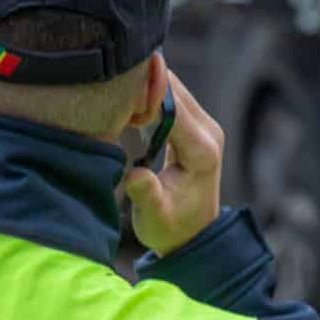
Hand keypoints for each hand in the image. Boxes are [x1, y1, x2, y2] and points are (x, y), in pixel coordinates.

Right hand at [125, 72, 224, 257]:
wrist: (191, 235)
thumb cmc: (170, 228)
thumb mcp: (154, 218)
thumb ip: (146, 194)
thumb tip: (135, 175)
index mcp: (201, 151)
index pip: (172, 105)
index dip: (143, 94)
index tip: (114, 96)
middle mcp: (209, 132)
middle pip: (173, 87)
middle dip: (142, 84)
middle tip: (110, 96)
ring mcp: (205, 126)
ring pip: (172, 86)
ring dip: (144, 88)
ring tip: (116, 102)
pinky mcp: (197, 125)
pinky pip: (172, 97)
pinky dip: (149, 96)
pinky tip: (129, 107)